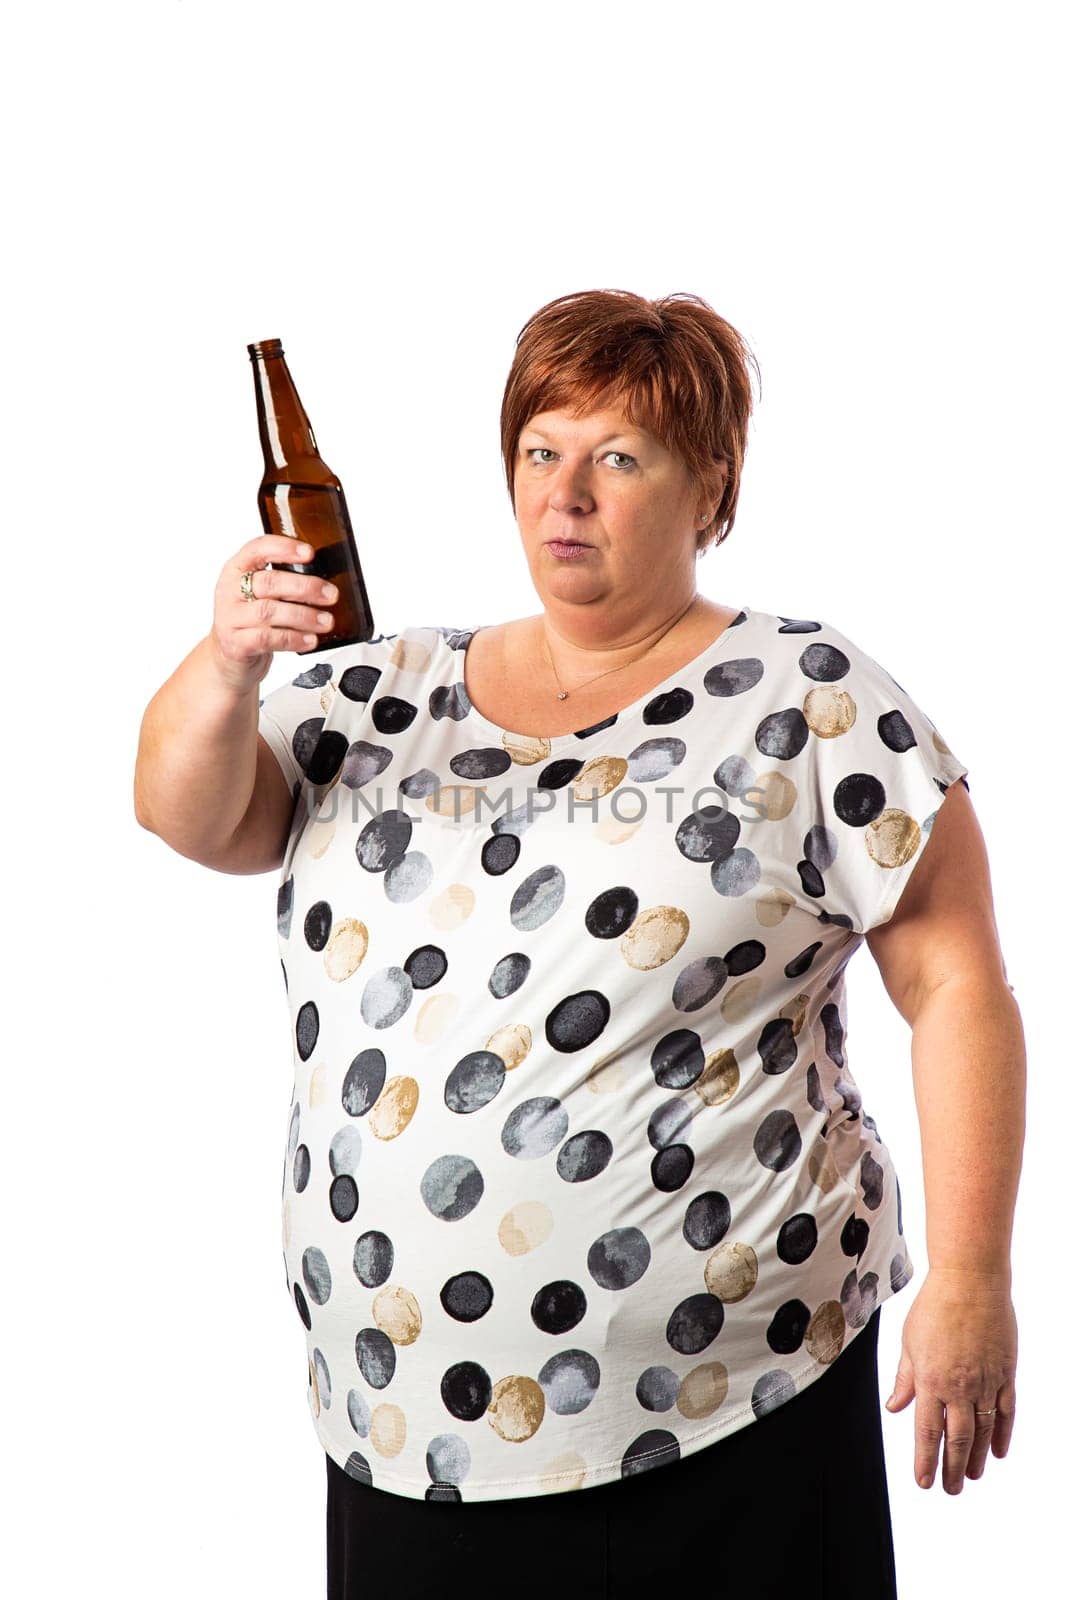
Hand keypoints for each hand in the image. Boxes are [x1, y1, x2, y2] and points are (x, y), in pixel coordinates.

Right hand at [208, 534, 337, 693]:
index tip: (309, 553)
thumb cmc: (251, 619)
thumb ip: (284, 583)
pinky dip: (293, 639)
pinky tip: (310, 640)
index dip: (284, 547)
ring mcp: (230, 618)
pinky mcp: (236, 644)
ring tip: (326, 621)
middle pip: (269, 583)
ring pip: (269, 612)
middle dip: (305, 587)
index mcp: (237, 569)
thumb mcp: (261, 594)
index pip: (258, 549)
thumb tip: (325, 583)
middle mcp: (230, 591)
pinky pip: (267, 639)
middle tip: (330, 594)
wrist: (230, 654)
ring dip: (303, 616)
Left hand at [883, 1266, 1016, 1493]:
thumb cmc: (935, 1305)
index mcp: (929, 1379)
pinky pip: (1006, 1412)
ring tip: (971, 1476)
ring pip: (982, 1431)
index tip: (924, 1481)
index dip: (925, 1460)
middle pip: (956, 1439)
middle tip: (950, 1489)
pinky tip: (998, 1452)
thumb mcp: (909, 1341)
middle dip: (952, 1468)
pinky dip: (1002, 1434)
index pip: (926, 1431)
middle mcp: (958, 1386)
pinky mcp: (1005, 1374)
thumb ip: (904, 1378)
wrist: (971, 1281)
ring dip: (977, 1457)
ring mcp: (985, 1382)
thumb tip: (894, 1406)